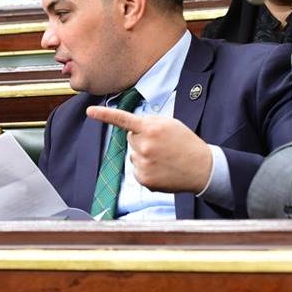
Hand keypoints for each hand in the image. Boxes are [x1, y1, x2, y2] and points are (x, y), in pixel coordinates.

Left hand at [86, 106, 212, 193]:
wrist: (202, 168)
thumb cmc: (185, 143)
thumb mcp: (170, 124)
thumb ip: (149, 122)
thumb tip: (131, 129)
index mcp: (151, 128)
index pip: (123, 119)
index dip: (104, 115)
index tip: (89, 111)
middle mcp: (144, 146)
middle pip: (130, 138)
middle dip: (142, 139)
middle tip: (162, 144)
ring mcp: (143, 164)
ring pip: (133, 155)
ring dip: (144, 155)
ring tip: (165, 157)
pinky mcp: (144, 179)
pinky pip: (137, 170)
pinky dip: (147, 169)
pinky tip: (162, 169)